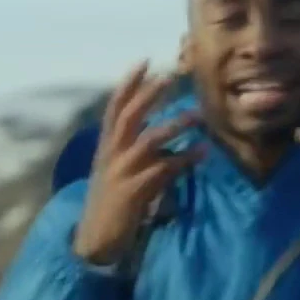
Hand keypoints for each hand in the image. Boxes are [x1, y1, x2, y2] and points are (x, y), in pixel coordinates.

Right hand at [74, 61, 205, 265]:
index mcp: (106, 146)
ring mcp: (122, 172)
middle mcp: (111, 154)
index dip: (128, 83)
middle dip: (149, 94)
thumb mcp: (116, 168)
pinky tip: (203, 153)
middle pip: (129, 116)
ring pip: (148, 141)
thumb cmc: (112, 200)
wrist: (97, 238)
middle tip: (171, 76)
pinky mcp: (136, 191)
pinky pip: (164, 170)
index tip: (145, 61)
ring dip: (174, 126)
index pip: (114, 107)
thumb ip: (133, 148)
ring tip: (197, 116)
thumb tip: (164, 131)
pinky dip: (185, 160)